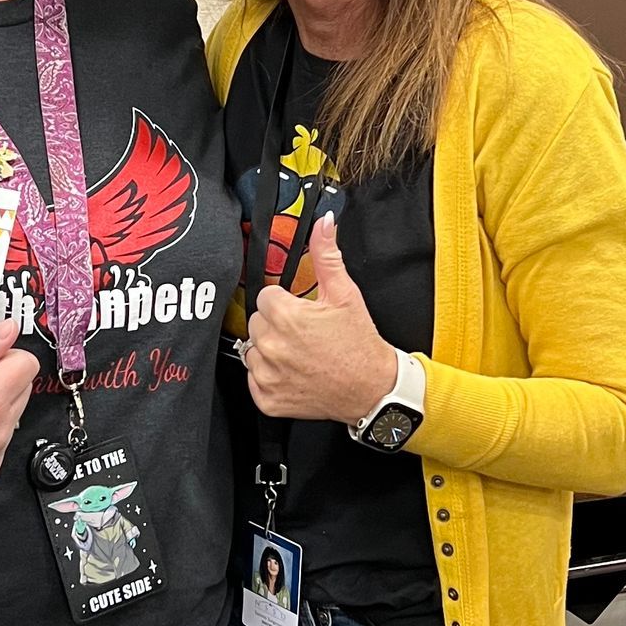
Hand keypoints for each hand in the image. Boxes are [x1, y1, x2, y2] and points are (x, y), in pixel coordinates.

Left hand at [245, 217, 398, 424]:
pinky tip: (294, 373)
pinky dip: (270, 378)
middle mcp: (272, 346)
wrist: (372, 388)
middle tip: (304, 335)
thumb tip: (323, 225)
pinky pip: (255, 381)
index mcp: (286, 317)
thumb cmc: (359, 344)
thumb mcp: (345, 294)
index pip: (265, 298)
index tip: (301, 314)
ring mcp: (268, 376)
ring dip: (270, 351)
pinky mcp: (268, 400)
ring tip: (299, 354)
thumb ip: (326, 256)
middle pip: (257, 323)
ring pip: (252, 351)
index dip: (284, 304)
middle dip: (276, 326)